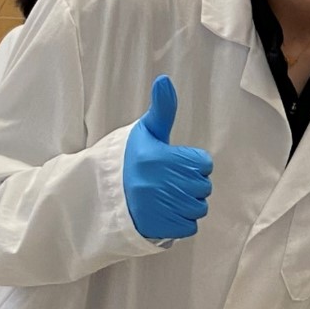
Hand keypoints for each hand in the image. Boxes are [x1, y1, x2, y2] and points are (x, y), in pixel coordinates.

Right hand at [124, 75, 213, 238]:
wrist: (105, 194)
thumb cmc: (131, 159)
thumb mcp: (146, 132)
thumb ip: (162, 110)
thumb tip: (164, 80)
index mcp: (159, 158)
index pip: (204, 163)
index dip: (193, 164)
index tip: (175, 164)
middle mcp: (159, 183)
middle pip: (204, 187)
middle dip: (192, 184)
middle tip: (170, 182)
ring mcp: (160, 207)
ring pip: (199, 208)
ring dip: (188, 204)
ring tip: (167, 197)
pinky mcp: (161, 228)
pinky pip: (191, 227)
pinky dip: (182, 222)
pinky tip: (165, 212)